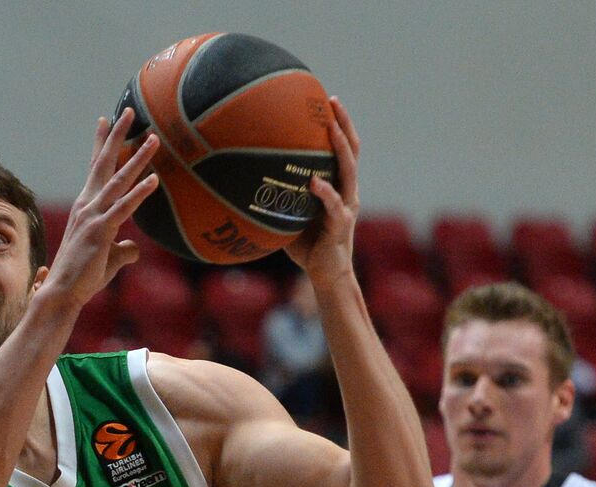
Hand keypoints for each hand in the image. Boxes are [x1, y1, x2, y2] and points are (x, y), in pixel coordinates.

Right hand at [39, 109, 160, 309]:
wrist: (63, 293)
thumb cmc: (83, 277)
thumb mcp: (107, 258)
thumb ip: (123, 249)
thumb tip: (134, 248)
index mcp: (86, 206)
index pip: (95, 168)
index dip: (101, 143)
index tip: (106, 119)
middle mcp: (87, 205)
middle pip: (104, 162)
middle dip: (118, 135)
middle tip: (129, 111)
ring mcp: (93, 216)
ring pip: (118, 180)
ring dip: (137, 157)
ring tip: (154, 138)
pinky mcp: (101, 231)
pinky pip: (124, 207)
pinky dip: (140, 192)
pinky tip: (154, 179)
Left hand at [285, 97, 360, 286]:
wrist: (327, 276)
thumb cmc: (308, 247)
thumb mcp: (289, 217)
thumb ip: (278, 198)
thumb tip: (244, 184)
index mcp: (338, 187)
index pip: (341, 150)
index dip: (338, 125)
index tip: (326, 101)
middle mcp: (347, 191)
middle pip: (351, 150)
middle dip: (344, 124)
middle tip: (332, 100)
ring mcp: (347, 206)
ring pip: (349, 170)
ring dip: (340, 147)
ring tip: (330, 128)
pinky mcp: (341, 224)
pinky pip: (334, 205)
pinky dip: (324, 192)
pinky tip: (313, 182)